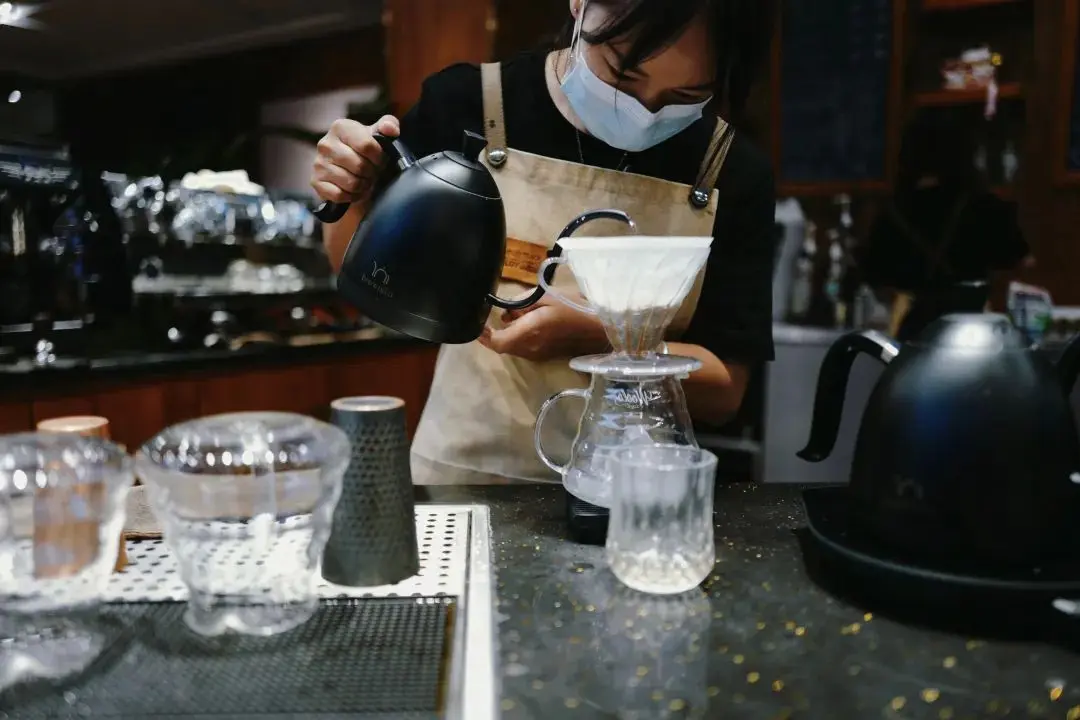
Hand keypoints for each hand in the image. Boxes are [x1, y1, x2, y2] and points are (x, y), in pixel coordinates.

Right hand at [311, 115, 399, 204]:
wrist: (347, 169)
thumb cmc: (364, 150)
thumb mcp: (378, 134)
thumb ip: (389, 125)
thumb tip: (391, 129)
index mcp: (341, 127)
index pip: (367, 145)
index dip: (379, 158)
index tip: (380, 160)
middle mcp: (326, 144)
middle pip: (360, 166)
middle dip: (371, 173)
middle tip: (372, 172)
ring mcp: (318, 163)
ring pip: (351, 183)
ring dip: (363, 186)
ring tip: (363, 180)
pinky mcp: (316, 182)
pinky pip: (340, 195)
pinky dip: (351, 196)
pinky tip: (353, 190)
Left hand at [478, 295, 608, 361]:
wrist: (602, 329)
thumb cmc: (575, 308)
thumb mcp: (546, 296)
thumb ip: (521, 304)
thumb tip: (506, 312)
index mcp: (529, 332)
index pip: (497, 342)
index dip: (483, 336)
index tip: (478, 324)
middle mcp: (530, 348)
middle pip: (503, 346)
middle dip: (496, 332)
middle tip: (497, 315)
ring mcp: (539, 355)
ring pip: (513, 348)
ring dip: (508, 335)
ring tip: (517, 316)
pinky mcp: (546, 356)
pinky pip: (524, 349)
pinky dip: (519, 338)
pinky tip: (530, 323)